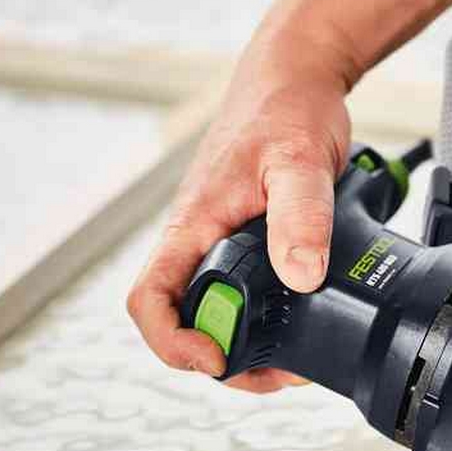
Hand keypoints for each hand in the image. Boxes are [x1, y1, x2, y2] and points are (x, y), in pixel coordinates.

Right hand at [127, 35, 352, 392]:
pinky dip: (266, 316)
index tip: (216, 359)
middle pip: (185, 320)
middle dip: (225, 358)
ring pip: (216, 311)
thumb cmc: (286, 108)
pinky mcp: (245, 239)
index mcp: (193, 224)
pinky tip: (301, 320)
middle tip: (279, 372)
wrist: (295, 79)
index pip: (150, 299)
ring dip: (248, 343)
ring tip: (294, 357)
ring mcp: (219, 241)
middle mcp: (198, 239)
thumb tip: (301, 277)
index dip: (174, 342)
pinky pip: (243, 291)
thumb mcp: (300, 161)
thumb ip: (301, 216)